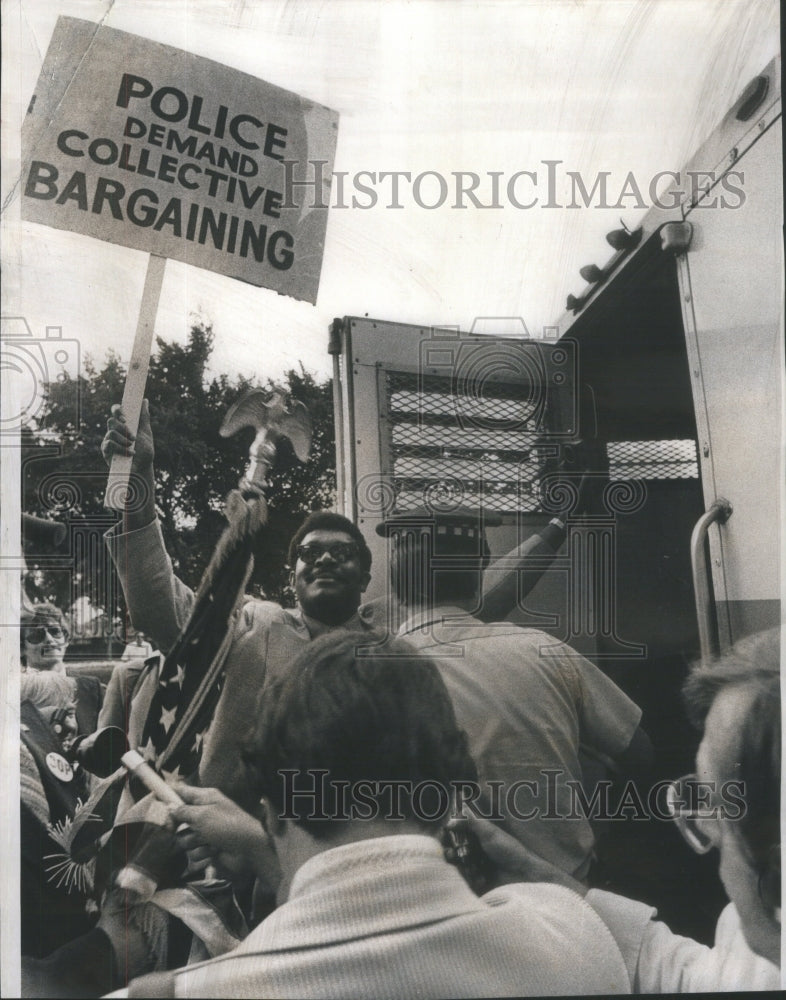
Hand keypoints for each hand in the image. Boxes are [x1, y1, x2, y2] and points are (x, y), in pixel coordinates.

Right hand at [101, 399, 154, 474]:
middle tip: (133, 437)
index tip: (125, 418)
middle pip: (111, 421)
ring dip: (124, 440)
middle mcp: (114, 430)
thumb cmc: (144, 450)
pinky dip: (120, 448)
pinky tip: (130, 453)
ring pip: (110, 433)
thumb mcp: (146, 432)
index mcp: (123, 424)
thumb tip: (144, 400)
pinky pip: (108, 444)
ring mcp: (108, 440)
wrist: (143, 467)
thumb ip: (144, 417)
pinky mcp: (106, 451)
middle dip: (123, 428)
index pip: (116, 411)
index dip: (118, 411)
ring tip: (132, 446)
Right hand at [169, 784, 280, 891]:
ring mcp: (205, 833)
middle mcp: (203, 813)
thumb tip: (169, 807)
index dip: (168, 794)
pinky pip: (193, 853)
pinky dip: (202, 853)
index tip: (154, 798)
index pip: (182, 792)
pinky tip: (213, 852)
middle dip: (179, 827)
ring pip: (183, 839)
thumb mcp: (203, 815)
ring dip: (194, 842)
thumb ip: (183, 811)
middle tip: (180, 828)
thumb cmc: (227, 825)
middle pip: (178, 819)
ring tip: (207, 841)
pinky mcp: (207, 850)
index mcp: (205, 798)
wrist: (248, 850)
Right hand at [454, 813, 587, 895]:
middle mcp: (474, 850)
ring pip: (456, 865)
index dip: (448, 833)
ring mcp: (475, 867)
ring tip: (465, 866)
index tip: (443, 834)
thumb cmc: (509, 850)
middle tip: (451, 853)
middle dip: (449, 850)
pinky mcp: (477, 883)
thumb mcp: (489, 832)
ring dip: (459, 865)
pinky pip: (464, 881)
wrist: (524, 876)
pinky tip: (480, 879)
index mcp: (477, 836)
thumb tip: (451, 818)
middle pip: (453, 849)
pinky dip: (469, 879)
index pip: (456, 833)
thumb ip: (470, 822)